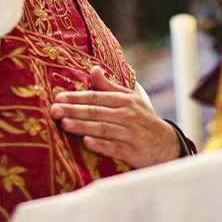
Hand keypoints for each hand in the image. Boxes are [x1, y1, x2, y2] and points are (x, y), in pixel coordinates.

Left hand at [49, 66, 180, 168]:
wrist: (167, 144)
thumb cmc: (142, 119)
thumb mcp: (130, 99)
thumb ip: (109, 87)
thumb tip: (93, 69)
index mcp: (124, 101)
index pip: (97, 97)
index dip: (77, 97)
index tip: (58, 97)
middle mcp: (127, 116)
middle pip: (97, 112)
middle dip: (74, 110)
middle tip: (54, 110)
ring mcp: (131, 134)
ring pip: (104, 129)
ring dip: (84, 126)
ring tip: (65, 124)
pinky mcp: (133, 152)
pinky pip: (115, 148)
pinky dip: (101, 145)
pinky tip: (87, 142)